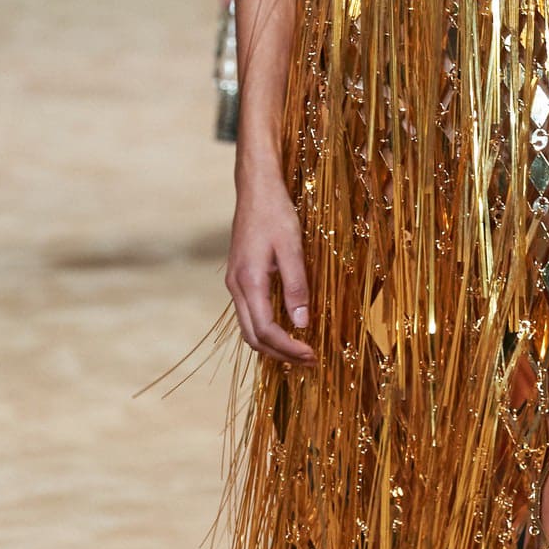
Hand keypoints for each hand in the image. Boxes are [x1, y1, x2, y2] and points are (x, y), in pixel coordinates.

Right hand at [226, 168, 313, 361]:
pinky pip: (250, 314)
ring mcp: (236, 283)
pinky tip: (287, 327)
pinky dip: (267, 329)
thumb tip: (302, 323)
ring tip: (300, 349)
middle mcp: (237, 287)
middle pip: (253, 337)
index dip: (289, 348)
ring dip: (273, 344)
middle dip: (280, 353)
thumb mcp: (291, 247)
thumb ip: (296, 285)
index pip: (266, 330)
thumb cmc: (275, 213)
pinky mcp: (241, 278)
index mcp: (249, 282)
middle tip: (309, 359)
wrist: (255, 189)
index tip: (312, 355)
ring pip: (249, 328)